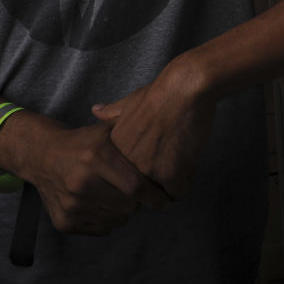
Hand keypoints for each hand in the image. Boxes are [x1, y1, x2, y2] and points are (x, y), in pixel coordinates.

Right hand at [8, 118, 169, 235]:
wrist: (42, 156)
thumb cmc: (83, 142)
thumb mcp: (107, 130)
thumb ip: (134, 133)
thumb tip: (170, 136)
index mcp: (96, 157)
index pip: (135, 186)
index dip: (154, 195)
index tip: (165, 199)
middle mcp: (81, 182)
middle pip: (128, 206)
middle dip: (138, 202)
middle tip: (138, 194)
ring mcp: (71, 204)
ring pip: (116, 220)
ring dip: (124, 212)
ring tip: (121, 197)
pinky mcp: (63, 222)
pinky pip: (101, 229)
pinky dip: (108, 220)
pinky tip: (105, 204)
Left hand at [91, 58, 213, 198]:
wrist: (183, 88)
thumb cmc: (160, 92)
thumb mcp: (129, 102)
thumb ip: (112, 113)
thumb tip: (95, 109)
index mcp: (113, 152)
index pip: (123, 180)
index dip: (140, 171)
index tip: (153, 156)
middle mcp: (125, 166)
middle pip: (140, 191)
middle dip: (154, 182)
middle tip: (169, 159)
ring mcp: (147, 172)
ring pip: (160, 195)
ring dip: (171, 182)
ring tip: (180, 158)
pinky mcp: (170, 175)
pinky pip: (178, 192)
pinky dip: (186, 179)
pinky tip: (188, 159)